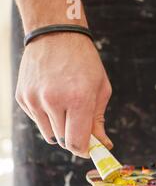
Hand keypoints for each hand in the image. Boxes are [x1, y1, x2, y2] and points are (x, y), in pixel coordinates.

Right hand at [15, 32, 112, 157]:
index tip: (90, 149)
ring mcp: (34, 99)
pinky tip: (54, 98)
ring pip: (50, 134)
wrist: (55, 34)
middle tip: (82, 125)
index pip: (77, 143)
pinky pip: (38, 121)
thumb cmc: (84, 63)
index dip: (84, 150)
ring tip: (67, 107)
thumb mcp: (100, 90)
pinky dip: (47, 117)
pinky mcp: (23, 97)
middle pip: (63, 141)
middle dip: (75, 138)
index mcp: (78, 99)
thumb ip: (99, 121)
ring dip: (61, 128)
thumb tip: (102, 145)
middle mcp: (53, 101)